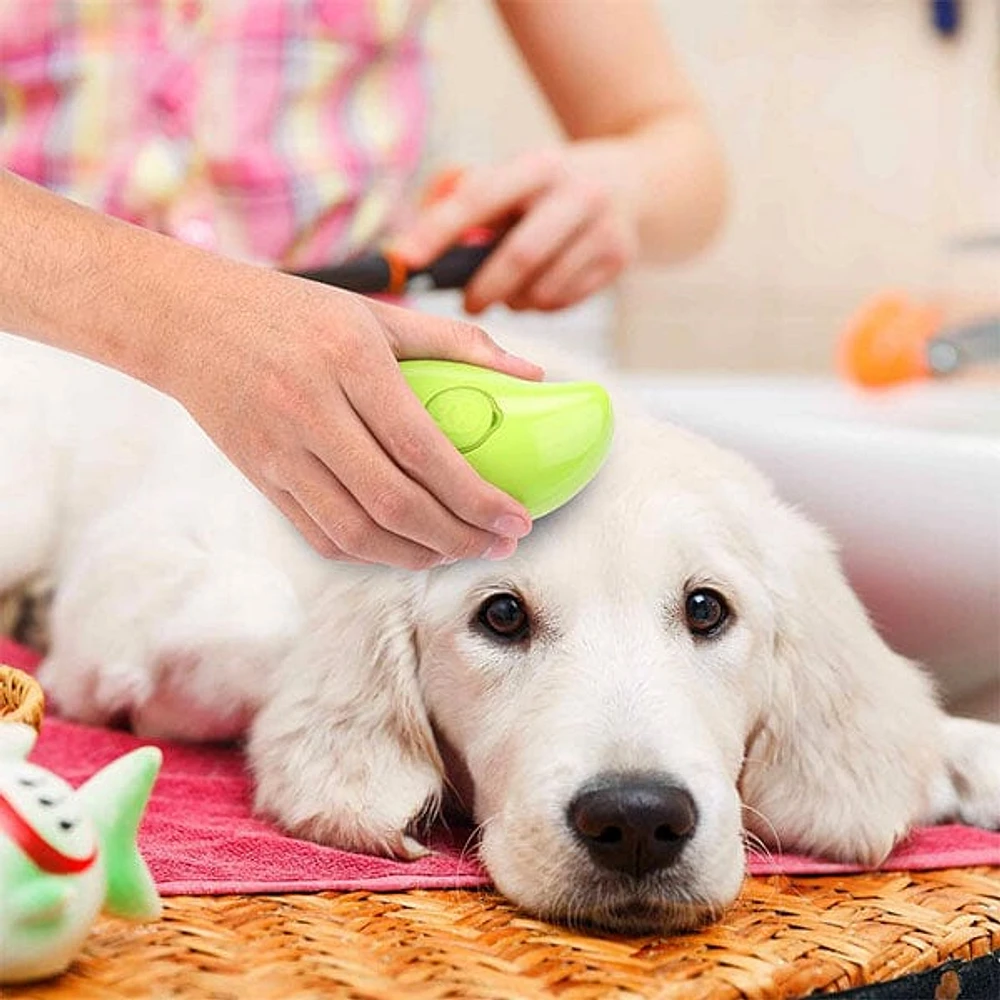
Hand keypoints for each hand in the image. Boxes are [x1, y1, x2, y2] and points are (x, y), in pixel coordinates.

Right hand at [156, 262, 541, 568]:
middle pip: (394, 503)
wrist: (185, 320)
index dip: (475, 497)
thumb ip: (457, 343)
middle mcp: (309, 410)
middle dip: (458, 537)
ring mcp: (277, 451)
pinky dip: (368, 553)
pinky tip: (404, 547)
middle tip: (500, 541)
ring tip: (459, 550)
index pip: (422, 450)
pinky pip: (319, 535)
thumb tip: (532, 374)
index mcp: (347, 361)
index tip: (517, 517)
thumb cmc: (292, 310)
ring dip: (417, 556)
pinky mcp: (258, 478)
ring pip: (356, 533)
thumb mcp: (375, 310)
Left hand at [391, 146, 639, 314]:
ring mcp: (605, 229)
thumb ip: (471, 203)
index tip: (404, 260)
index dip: (437, 231)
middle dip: (484, 289)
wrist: (642, 182)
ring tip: (511, 291)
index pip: (479, 199)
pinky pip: (563, 302)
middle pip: (519, 257)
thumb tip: (419, 249)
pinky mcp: (619, 260)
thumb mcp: (518, 177)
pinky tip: (542, 288)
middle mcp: (578, 193)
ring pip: (542, 290)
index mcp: (540, 165)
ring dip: (515, 301)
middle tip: (469, 302)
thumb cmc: (554, 188)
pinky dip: (541, 305)